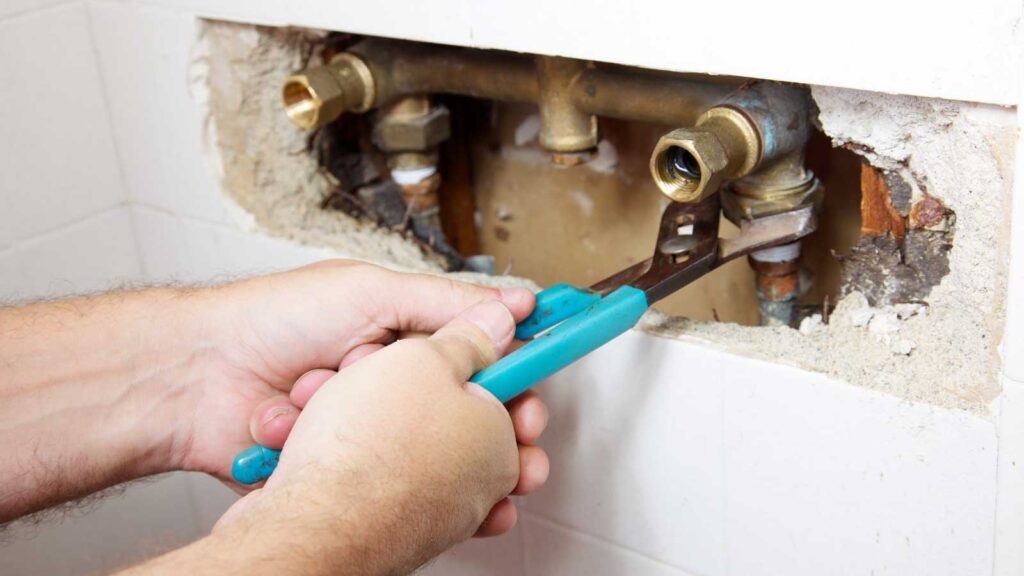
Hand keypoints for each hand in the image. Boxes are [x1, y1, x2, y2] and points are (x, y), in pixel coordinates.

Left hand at [212, 299, 544, 571]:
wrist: (196, 378)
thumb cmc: (271, 320)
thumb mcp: (367, 292)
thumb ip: (442, 303)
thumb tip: (511, 307)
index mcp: (405, 337)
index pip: (480, 357)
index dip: (515, 377)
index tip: (540, 393)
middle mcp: (393, 385)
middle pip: (466, 418)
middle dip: (493, 433)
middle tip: (514, 442)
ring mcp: (371, 430)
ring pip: (430, 456)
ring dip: (434, 456)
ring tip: (445, 464)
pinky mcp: (347, 466)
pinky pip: (387, 481)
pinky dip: (380, 474)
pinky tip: (368, 467)